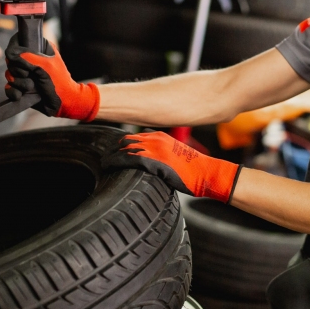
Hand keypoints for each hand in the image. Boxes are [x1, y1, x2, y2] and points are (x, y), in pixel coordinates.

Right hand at [5, 35, 99, 120]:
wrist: (64, 104)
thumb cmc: (59, 83)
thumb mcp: (46, 66)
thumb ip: (28, 57)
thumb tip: (10, 55)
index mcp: (38, 49)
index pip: (17, 41)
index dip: (14, 49)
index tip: (18, 59)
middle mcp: (30, 60)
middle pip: (10, 60)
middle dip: (18, 70)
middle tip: (30, 75)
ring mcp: (25, 74)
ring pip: (9, 74)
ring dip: (19, 83)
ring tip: (31, 87)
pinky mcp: (21, 87)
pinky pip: (8, 87)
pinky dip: (13, 92)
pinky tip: (21, 95)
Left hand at [103, 131, 240, 202]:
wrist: (206, 172)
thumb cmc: (195, 170)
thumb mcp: (175, 157)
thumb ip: (160, 157)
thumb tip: (150, 166)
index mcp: (160, 137)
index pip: (133, 136)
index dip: (120, 145)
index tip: (112, 153)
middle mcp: (155, 139)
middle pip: (125, 140)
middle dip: (112, 149)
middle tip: (104, 159)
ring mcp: (154, 149)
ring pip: (123, 148)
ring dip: (111, 156)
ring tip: (103, 164)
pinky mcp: (154, 161)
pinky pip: (128, 158)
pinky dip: (114, 162)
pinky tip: (107, 167)